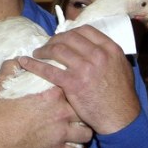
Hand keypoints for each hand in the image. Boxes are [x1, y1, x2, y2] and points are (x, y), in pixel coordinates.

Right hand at [0, 60, 93, 147]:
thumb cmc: (0, 108)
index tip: (73, 92)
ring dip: (83, 133)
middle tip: (80, 113)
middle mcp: (62, 112)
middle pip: (86, 110)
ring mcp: (61, 133)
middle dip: (85, 112)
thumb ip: (14, 65)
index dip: (76, 89)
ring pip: (86, 134)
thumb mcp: (4, 80)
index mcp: (54, 92)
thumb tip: (20, 59)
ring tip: (78, 132)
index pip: (76, 86)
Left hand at [18, 26, 139, 134]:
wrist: (120, 118)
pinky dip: (34, 64)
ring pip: (57, 49)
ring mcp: (85, 68)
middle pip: (69, 37)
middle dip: (54, 40)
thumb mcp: (122, 67)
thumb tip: (95, 47)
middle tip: (47, 46)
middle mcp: (97, 55)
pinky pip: (49, 69)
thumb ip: (108, 55)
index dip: (70, 32)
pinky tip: (26, 63)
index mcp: (110, 49)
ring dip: (44, 49)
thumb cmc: (121, 95)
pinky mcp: (73, 83)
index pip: (85, 30)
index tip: (63, 38)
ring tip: (37, 53)